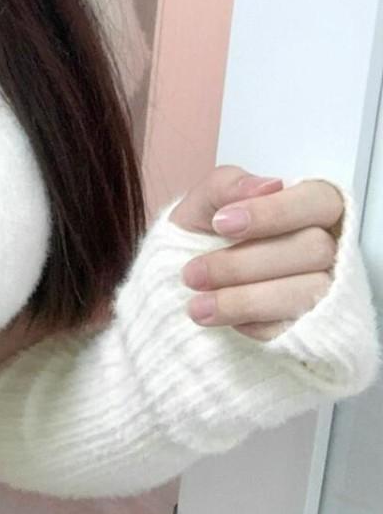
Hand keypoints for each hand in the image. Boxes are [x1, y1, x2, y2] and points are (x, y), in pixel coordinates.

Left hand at [170, 165, 344, 340]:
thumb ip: (228, 185)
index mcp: (308, 206)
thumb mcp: (203, 204)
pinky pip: (296, 328)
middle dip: (243, 263)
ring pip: (307, 293)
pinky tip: (224, 319)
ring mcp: (328, 289)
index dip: (275, 212)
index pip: (319, 200)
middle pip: (314, 249)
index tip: (222, 223)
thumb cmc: (205, 235)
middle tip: (194, 273)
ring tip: (198, 305)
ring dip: (243, 300)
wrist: (184, 283)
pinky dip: (254, 324)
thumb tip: (265, 185)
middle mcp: (329, 246)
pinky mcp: (315, 327)